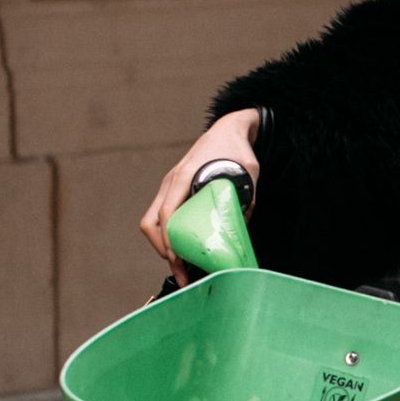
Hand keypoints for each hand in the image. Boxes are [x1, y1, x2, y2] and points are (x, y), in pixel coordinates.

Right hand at [141, 107, 260, 284]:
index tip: (178, 259)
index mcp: (185, 176)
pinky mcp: (173, 190)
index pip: (167, 213)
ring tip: (180, 266)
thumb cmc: (237, 148)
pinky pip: (160, 216)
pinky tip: (182, 248)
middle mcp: (171, 182)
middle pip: (150, 222)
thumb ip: (246, 200)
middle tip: (180, 271)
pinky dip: (167, 234)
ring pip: (151, 221)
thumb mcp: (248, 173)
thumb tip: (240, 231)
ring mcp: (169, 186)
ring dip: (162, 245)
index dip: (170, 239)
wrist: (228, 129)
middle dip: (162, 249)